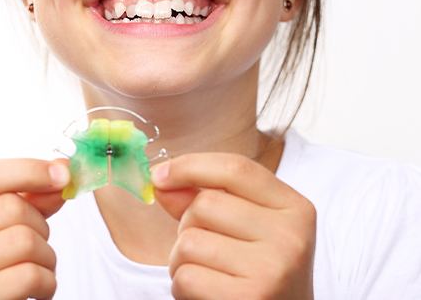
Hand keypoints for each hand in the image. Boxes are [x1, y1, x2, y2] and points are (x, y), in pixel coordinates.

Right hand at [0, 158, 69, 299]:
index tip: (63, 174)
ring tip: (34, 266)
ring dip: (46, 254)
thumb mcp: (3, 218)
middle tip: (35, 240)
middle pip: (10, 207)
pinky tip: (35, 289)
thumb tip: (62, 170)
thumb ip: (31, 192)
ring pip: (23, 241)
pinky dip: (46, 281)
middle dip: (39, 222)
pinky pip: (28, 276)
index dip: (28, 170)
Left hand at [152, 153, 315, 299]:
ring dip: (182, 259)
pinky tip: (207, 294)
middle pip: (206, 204)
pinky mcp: (249, 299)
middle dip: (187, 224)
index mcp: (294, 207)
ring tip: (207, 273)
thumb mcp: (245, 226)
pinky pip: (187, 276)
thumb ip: (204, 197)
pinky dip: (183, 287)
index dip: (190, 165)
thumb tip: (161, 179)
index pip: (235, 168)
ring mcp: (272, 270)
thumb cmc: (257, 270)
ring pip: (190, 241)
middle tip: (206, 247)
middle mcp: (290, 236)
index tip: (159, 174)